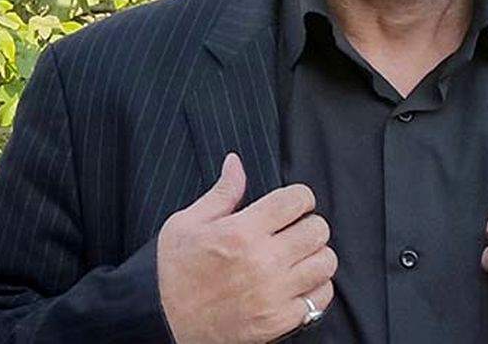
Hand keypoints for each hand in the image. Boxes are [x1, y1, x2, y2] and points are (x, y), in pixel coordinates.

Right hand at [156, 153, 336, 343]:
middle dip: (309, 224)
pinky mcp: (277, 321)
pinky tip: (299, 283)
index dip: (300, 197)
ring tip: (299, 256)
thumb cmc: (172, 273)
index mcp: (241, 232)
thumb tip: (235, 163)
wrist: (162, 325)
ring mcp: (273, 294)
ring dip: (316, 255)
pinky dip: (316, 289)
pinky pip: (320, 299)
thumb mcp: (186, 224)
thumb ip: (221, 193)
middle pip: (317, 229)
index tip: (294, 204)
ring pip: (325, 262)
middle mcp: (263, 261)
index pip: (297, 200)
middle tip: (295, 230)